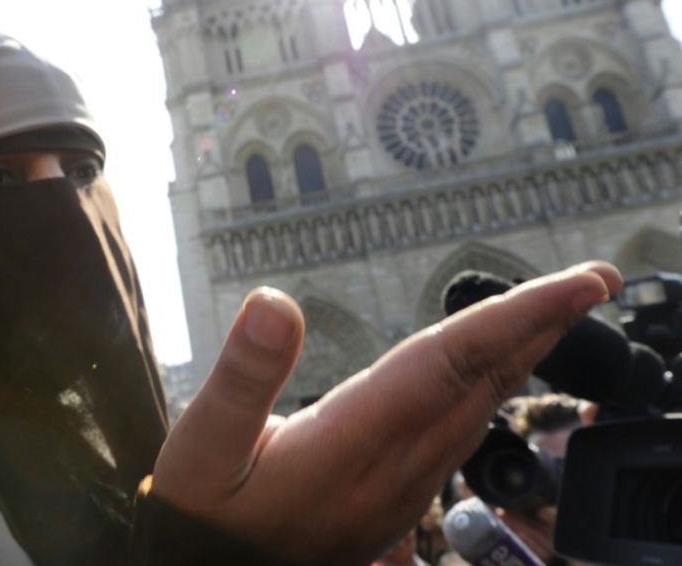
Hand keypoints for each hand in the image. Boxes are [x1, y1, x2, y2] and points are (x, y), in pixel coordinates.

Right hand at [152, 261, 620, 564]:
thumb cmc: (206, 516)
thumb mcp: (204, 447)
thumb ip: (242, 376)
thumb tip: (275, 302)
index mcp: (353, 445)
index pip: (454, 366)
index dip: (518, 318)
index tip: (578, 285)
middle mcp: (395, 468)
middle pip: (486, 385)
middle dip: (545, 327)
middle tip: (593, 281)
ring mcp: (402, 487)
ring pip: (482, 410)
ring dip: (526, 355)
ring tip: (555, 313)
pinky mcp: (395, 496)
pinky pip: (463, 431)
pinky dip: (492, 386)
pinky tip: (495, 370)